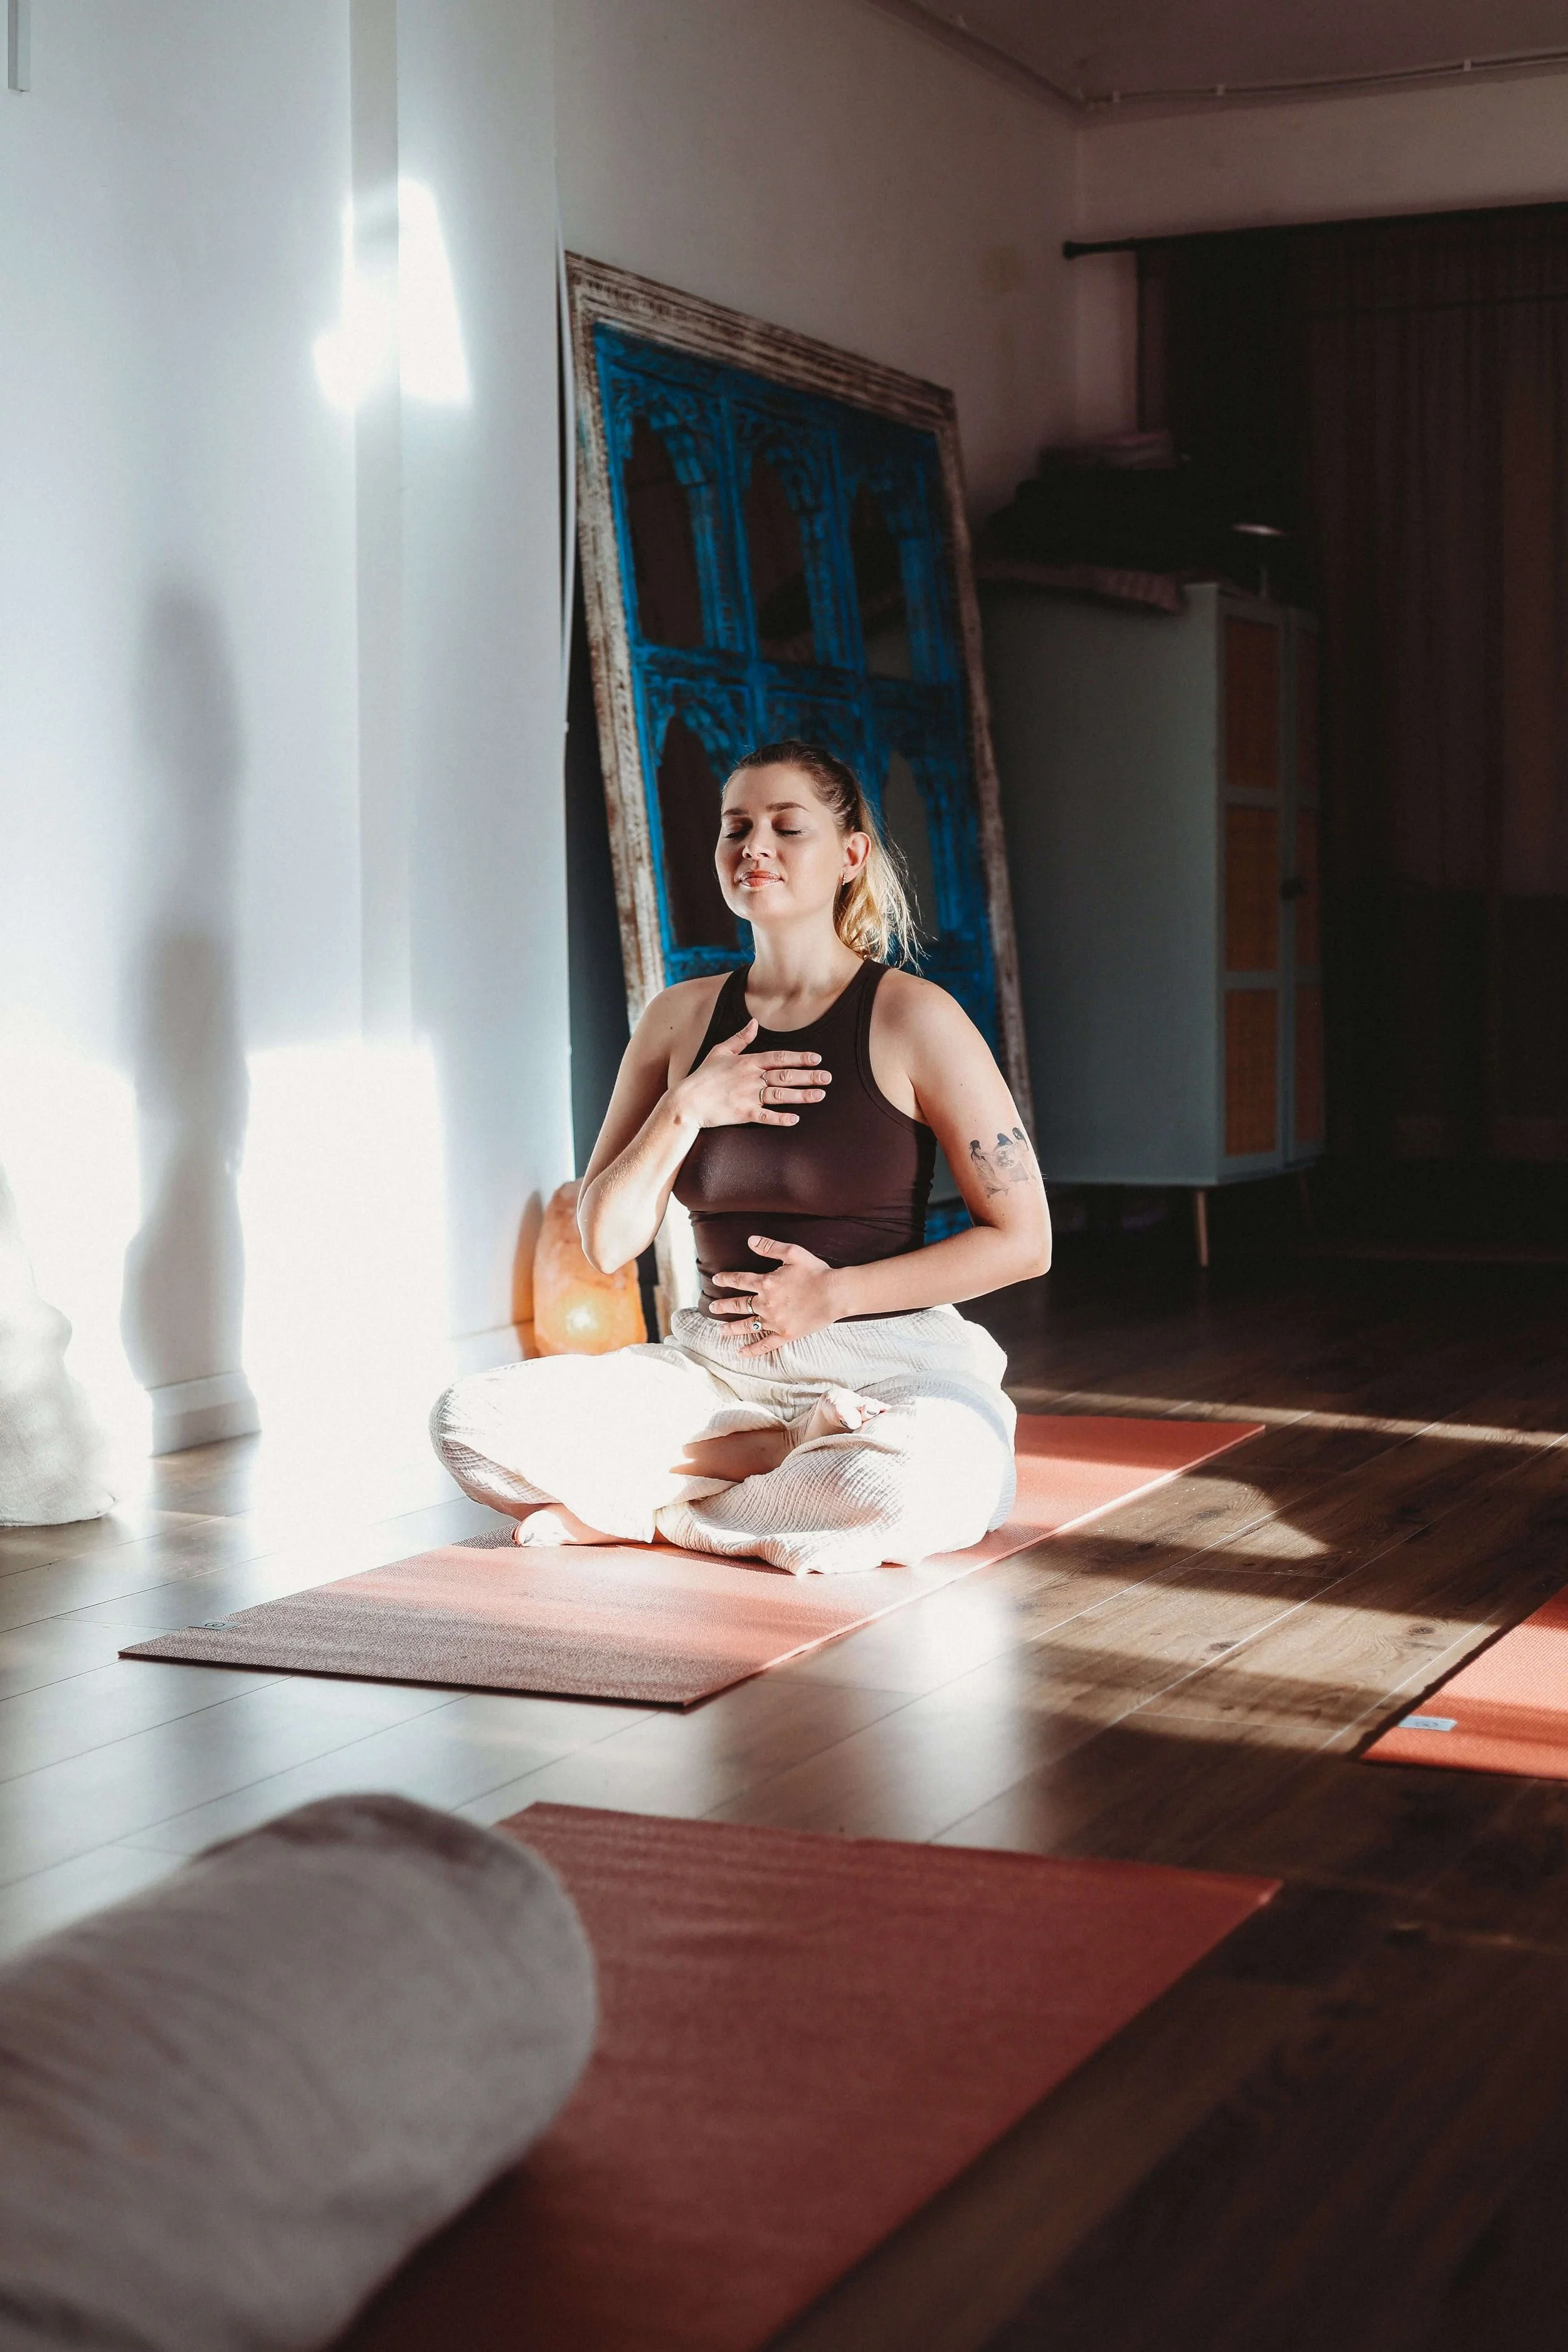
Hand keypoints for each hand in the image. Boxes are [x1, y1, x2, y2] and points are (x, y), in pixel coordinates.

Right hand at [674, 1020, 830, 1131]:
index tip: (816, 1059)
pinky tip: (796, 1119)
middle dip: (809, 1076)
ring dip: (802, 1095)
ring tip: (821, 1095)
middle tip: (828, 1078)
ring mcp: (748, 1096)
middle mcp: (751, 1077)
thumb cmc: (703, 1076)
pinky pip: (766, 1117)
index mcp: (748, 1061)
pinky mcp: (743, 1114)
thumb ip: (740, 1038)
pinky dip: (781, 1118)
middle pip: (786, 1076)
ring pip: (781, 1095)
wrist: (687, 1101)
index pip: (779, 1057)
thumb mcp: (720, 1051)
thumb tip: (754, 1023)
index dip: (800, 1058)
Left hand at [709, 1236, 841, 1355]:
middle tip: (713, 1308)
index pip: (740, 1280)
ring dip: (732, 1328)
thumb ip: (769, 1247)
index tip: (716, 1279)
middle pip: (738, 1304)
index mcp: (766, 1282)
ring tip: (720, 1331)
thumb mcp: (793, 1252)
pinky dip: (752, 1349)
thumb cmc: (816, 1271)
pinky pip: (765, 1344)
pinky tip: (740, 1352)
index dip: (726, 1279)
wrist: (835, 1293)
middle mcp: (766, 1303)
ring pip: (748, 1325)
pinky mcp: (785, 1334)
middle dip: (723, 1306)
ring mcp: (775, 1321)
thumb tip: (749, 1240)